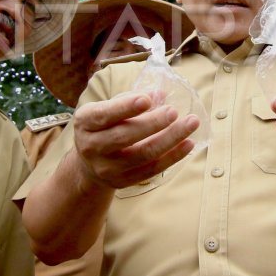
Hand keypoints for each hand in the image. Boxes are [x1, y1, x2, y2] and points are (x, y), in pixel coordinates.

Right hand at [71, 92, 198, 190]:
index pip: (104, 115)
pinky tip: (188, 143)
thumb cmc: (105, 126)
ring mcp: (107, 168)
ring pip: (143, 154)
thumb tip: (160, 93)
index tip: (147, 100)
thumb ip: (132, 99)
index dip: (125, 107)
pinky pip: (152, 169)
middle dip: (153, 123)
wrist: (90, 163)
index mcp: (85, 122)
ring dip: (170, 138)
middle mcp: (91, 146)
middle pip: (125, 136)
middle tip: (174, 111)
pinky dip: (173, 156)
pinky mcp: (123, 182)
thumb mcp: (108, 108)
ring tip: (191, 123)